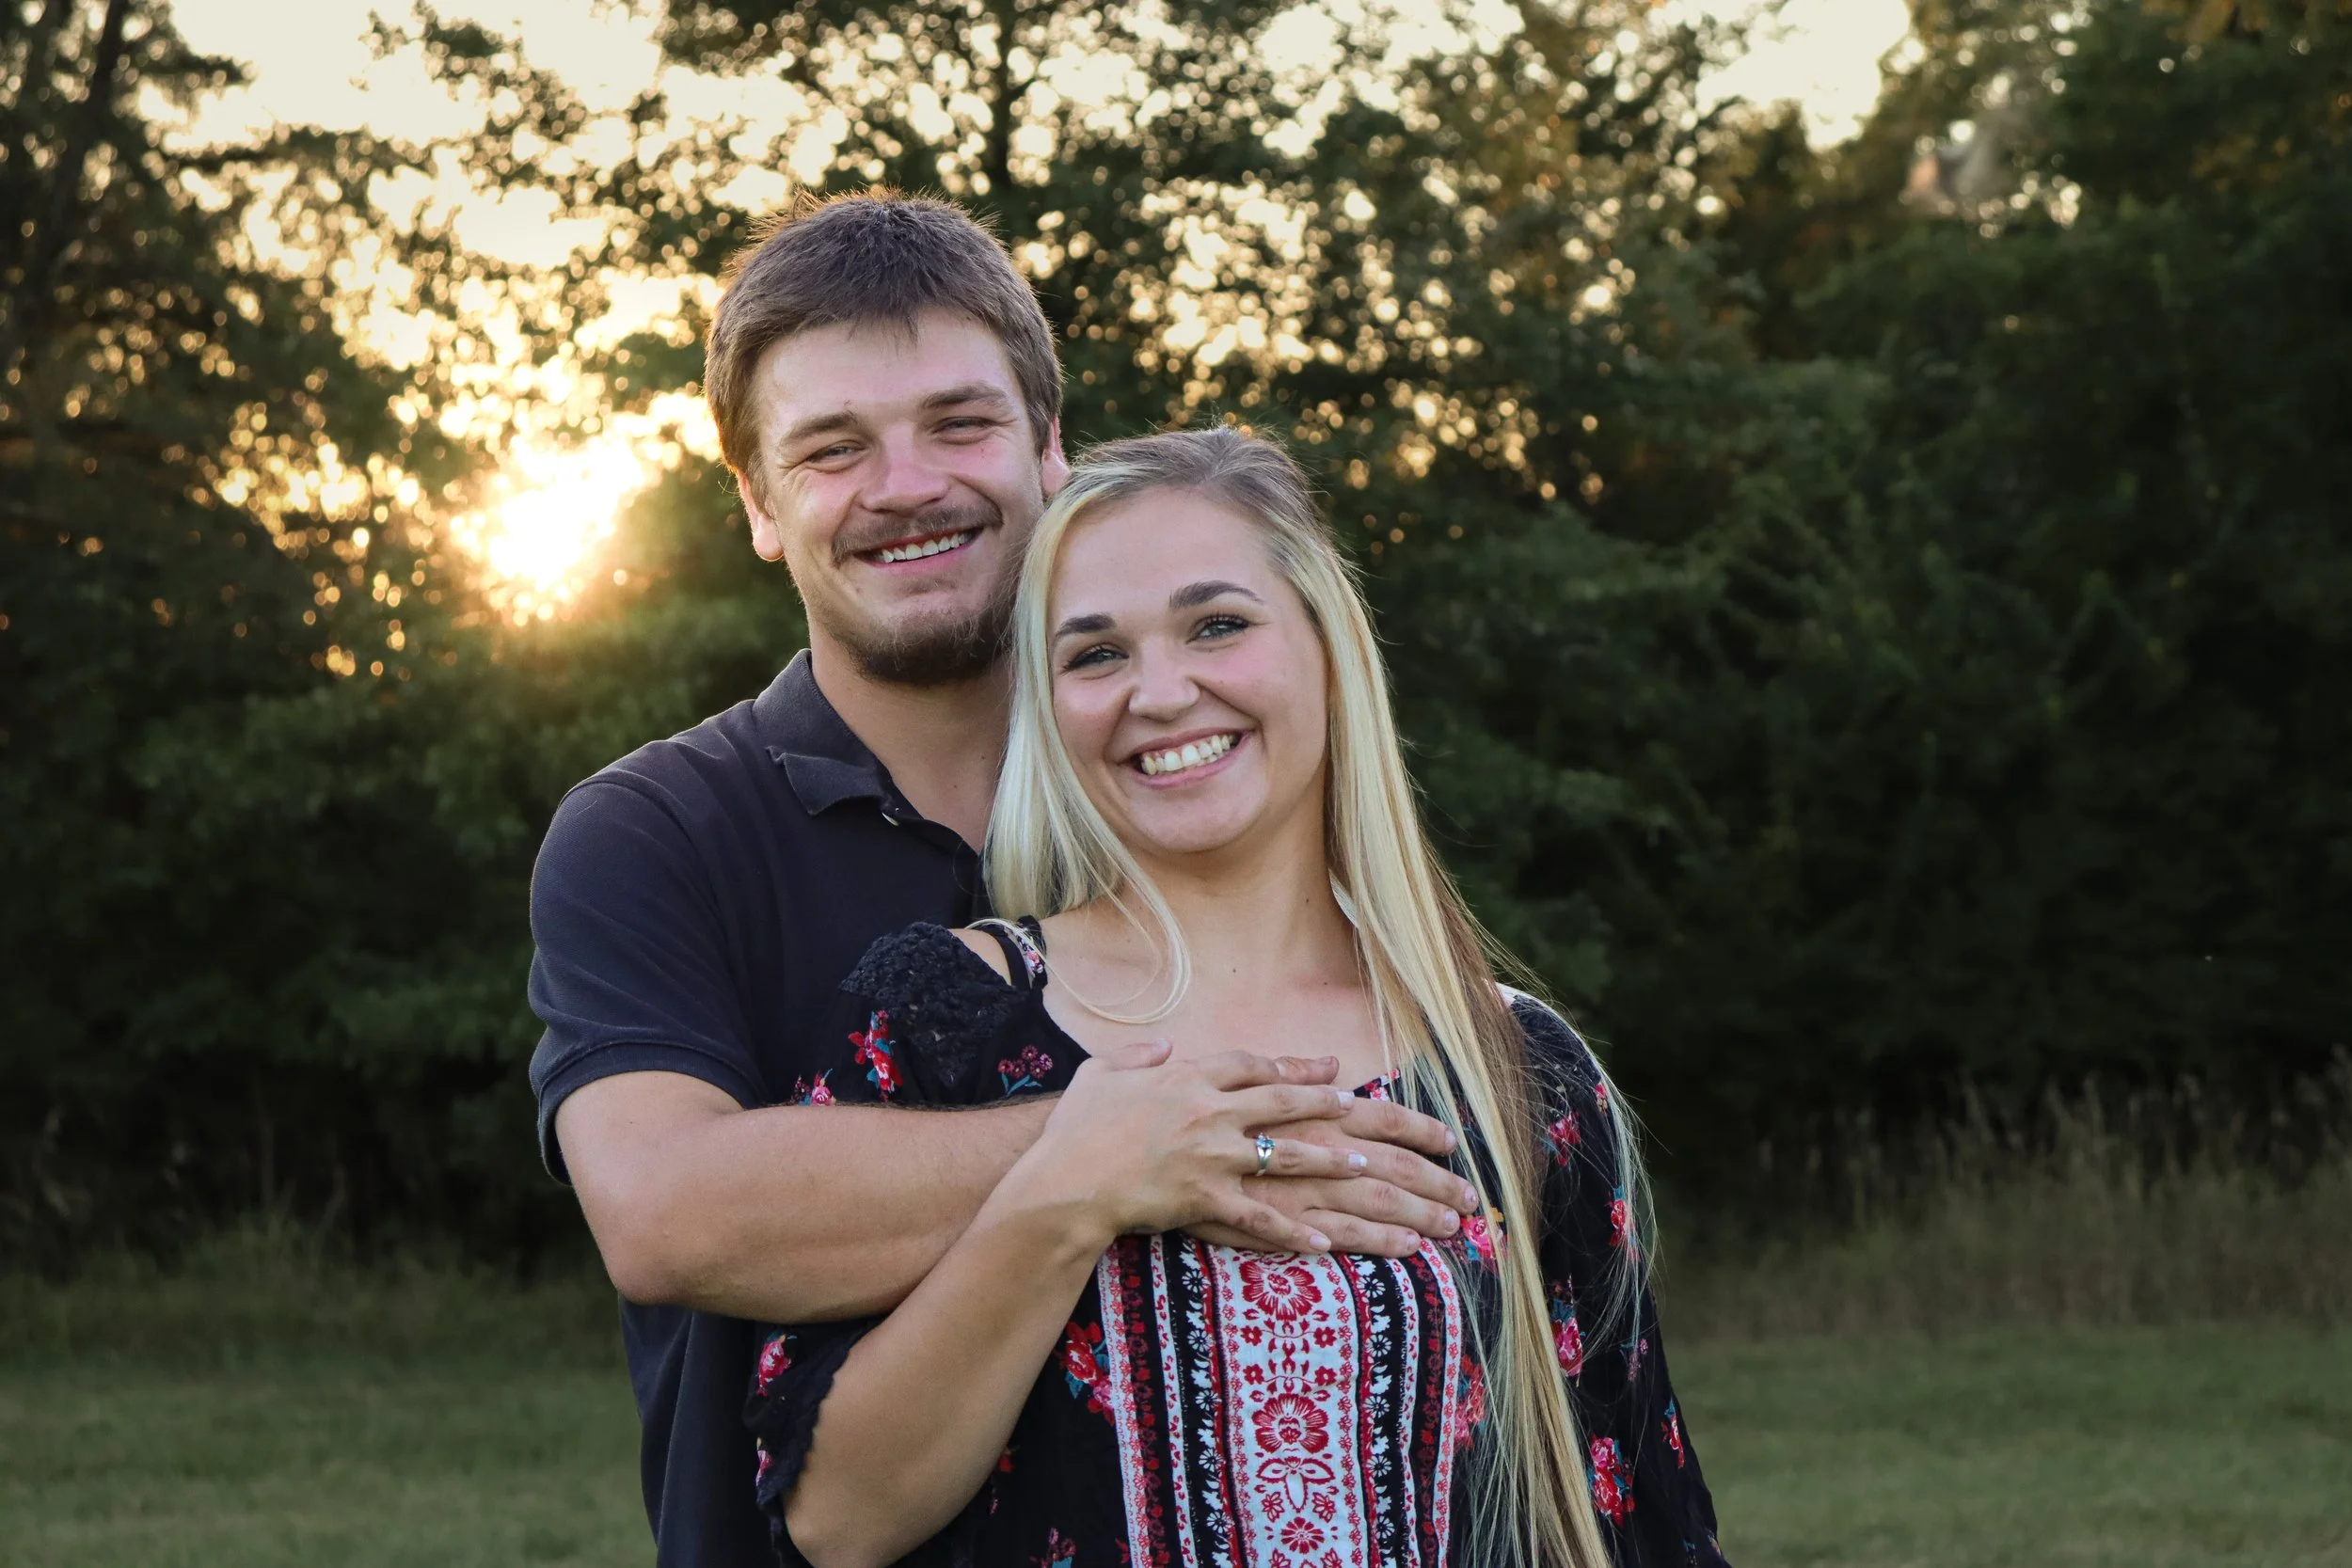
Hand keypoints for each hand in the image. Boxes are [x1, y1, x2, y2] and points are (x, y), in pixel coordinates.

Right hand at [996, 1042, 1365, 1253]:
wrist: (1066, 1182)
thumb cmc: (1075, 1129)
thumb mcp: (1099, 1074)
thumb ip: (1135, 1055)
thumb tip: (1164, 1044)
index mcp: (1186, 1078)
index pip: (1248, 1064)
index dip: (1284, 1066)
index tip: (1314, 1068)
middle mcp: (1209, 1112)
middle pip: (1281, 1101)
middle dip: (1322, 1102)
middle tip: (1353, 1105)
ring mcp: (1213, 1156)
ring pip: (1286, 1155)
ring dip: (1329, 1160)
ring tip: (1362, 1165)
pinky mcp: (1208, 1198)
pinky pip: (1261, 1217)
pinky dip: (1293, 1232)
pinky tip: (1323, 1243)